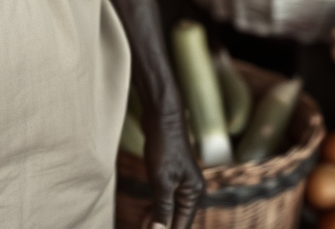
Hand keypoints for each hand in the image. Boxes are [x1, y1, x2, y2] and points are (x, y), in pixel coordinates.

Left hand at [141, 103, 203, 228]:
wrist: (161, 116)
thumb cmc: (164, 146)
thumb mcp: (162, 181)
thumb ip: (162, 208)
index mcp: (194, 194)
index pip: (182, 225)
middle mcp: (191, 190)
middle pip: (176, 218)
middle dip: (161, 226)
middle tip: (141, 228)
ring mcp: (181, 182)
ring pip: (169, 208)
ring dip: (156, 218)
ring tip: (141, 225)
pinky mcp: (170, 174)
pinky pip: (164, 197)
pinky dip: (155, 206)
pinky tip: (145, 214)